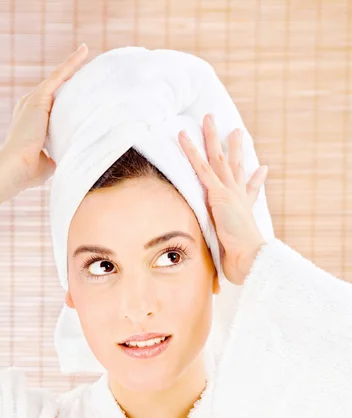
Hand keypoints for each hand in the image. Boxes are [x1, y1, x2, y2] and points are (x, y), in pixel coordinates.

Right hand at [0, 43, 88, 191]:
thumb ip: (58, 156)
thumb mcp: (48, 162)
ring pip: (58, 79)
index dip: (65, 99)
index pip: (52, 106)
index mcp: (31, 121)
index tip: (77, 94)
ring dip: (73, 66)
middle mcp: (30, 107)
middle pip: (56, 90)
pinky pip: (59, 76)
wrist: (15, 167)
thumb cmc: (29, 171)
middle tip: (89, 71)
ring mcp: (33, 101)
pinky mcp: (39, 99)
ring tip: (87, 53)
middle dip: (71, 80)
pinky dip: (72, 64)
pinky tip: (84, 52)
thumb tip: (71, 157)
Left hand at [178, 114, 268, 284]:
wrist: (252, 259)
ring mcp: (228, 192)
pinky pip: (200, 167)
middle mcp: (237, 196)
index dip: (254, 177)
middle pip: (234, 166)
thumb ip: (229, 257)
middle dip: (233, 147)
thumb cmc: (243, 262)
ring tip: (208, 117)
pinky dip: (190, 151)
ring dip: (212, 137)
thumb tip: (224, 275)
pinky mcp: (217, 193)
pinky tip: (182, 135)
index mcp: (243, 208)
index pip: (248, 188)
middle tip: (235, 130)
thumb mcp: (234, 255)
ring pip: (217, 158)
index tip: (261, 168)